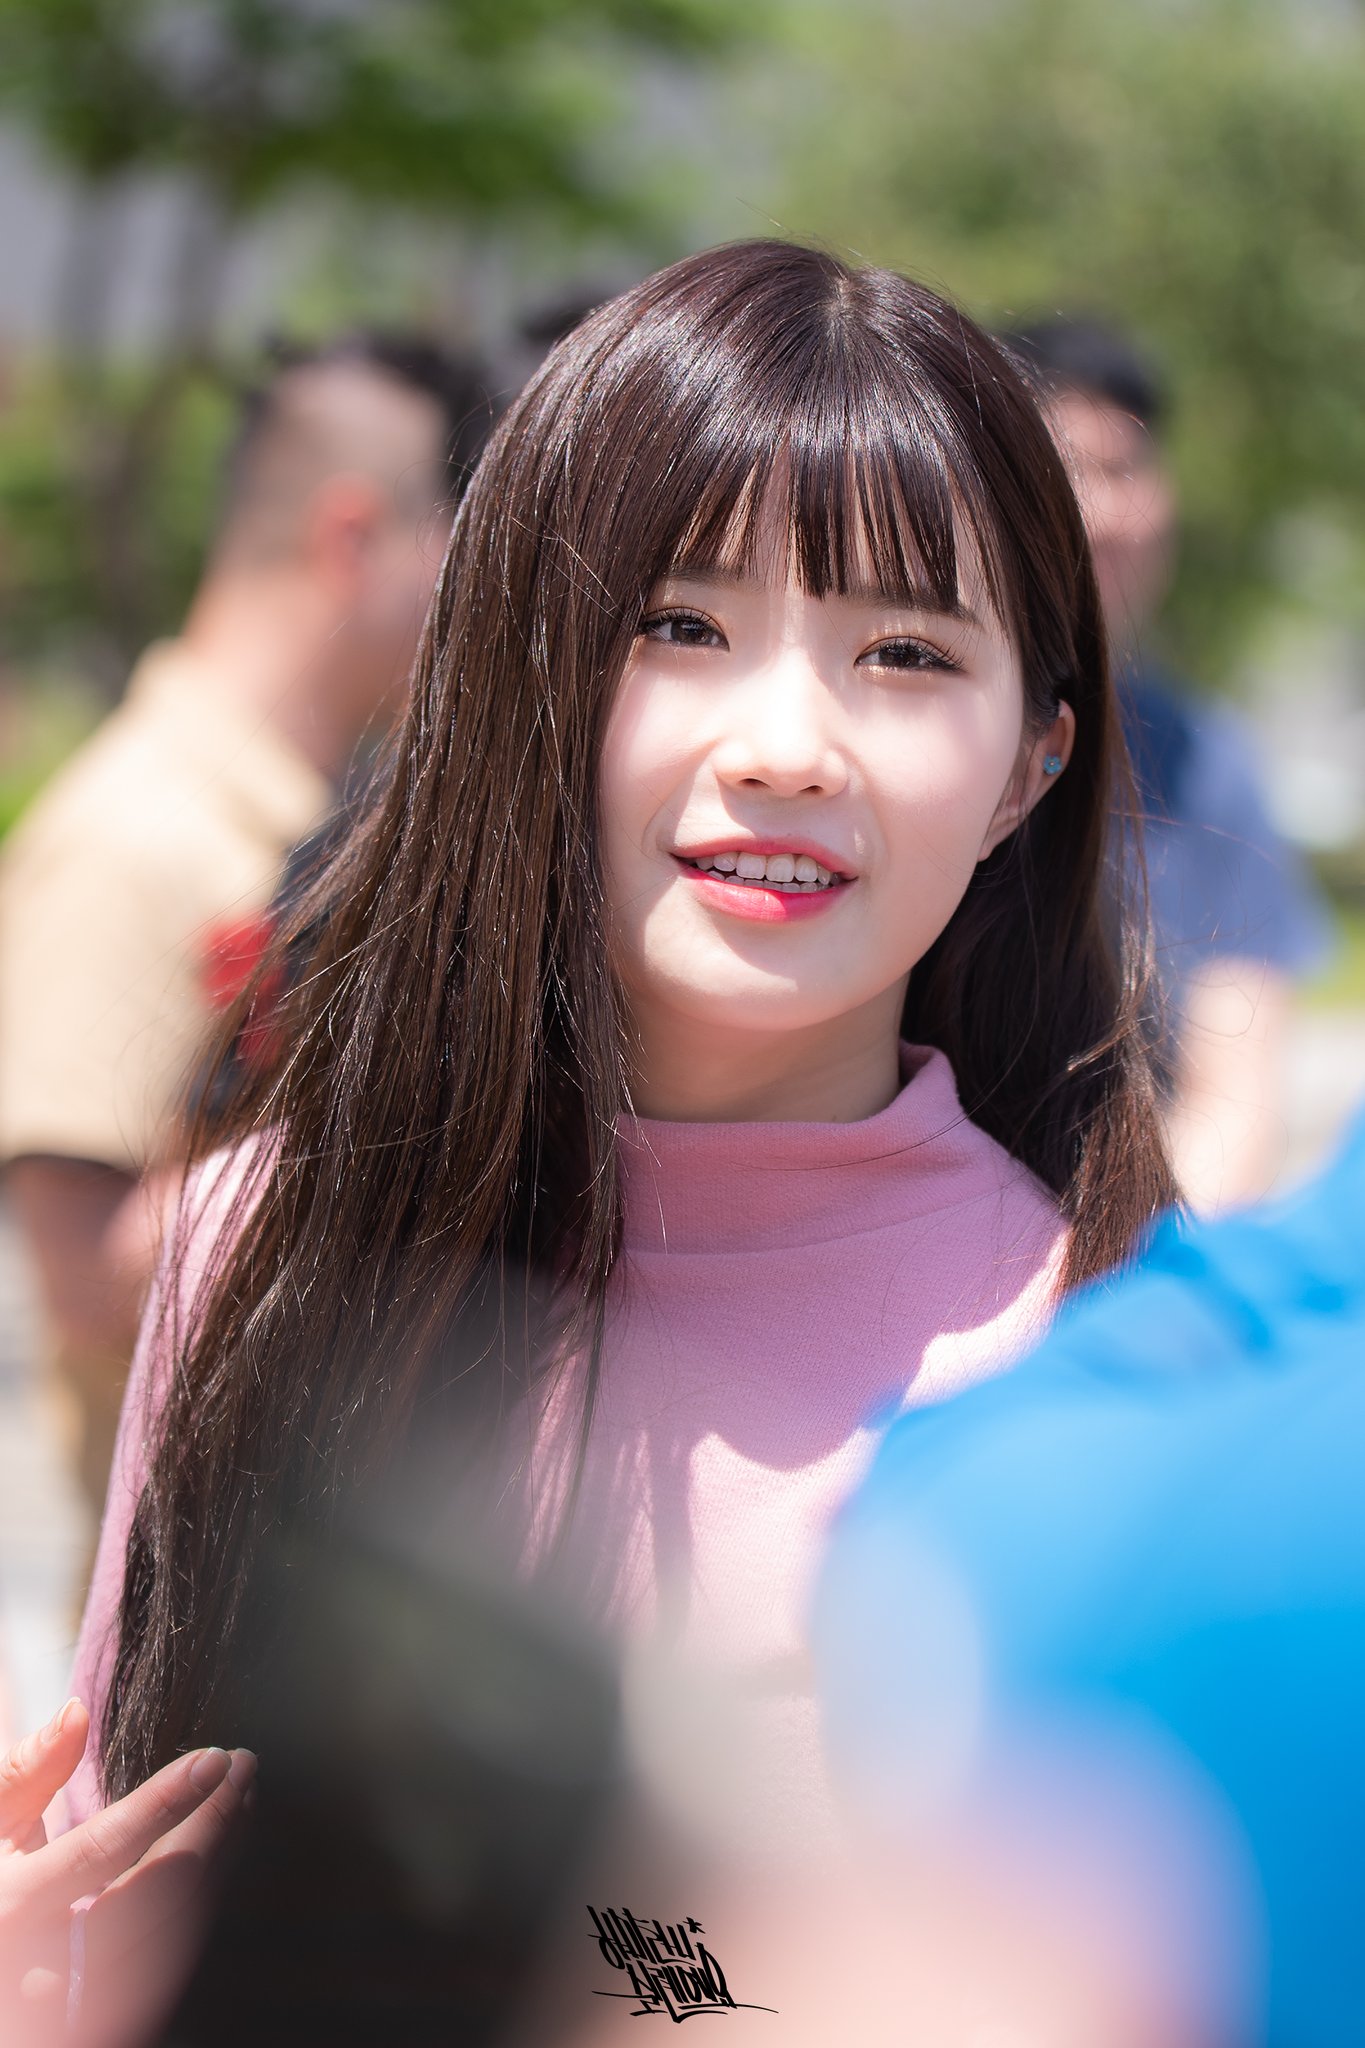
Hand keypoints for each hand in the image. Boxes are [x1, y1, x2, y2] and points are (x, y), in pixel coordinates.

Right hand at [0, 1698, 253, 2047]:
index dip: (164, 1802)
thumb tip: (77, 1714)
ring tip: (240, 1798)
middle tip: (243, 1767)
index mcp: (12, 1907)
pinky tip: (219, 1854)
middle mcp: (46, 1966)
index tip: (214, 1759)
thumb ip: (25, 1774)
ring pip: (176, 1930)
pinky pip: (172, 1958)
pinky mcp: (109, 2019)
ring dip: (220, 1859)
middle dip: (213, 1824)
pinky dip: (204, 1900)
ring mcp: (80, 2003)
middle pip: (156, 1894)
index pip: (101, 1850)